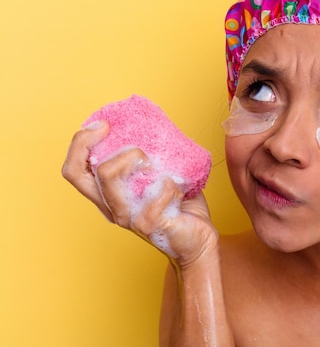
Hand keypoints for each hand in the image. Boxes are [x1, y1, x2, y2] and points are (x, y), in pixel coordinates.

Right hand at [62, 121, 218, 267]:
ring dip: (135, 158)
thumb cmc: (180, 208)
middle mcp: (111, 207)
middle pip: (77, 172)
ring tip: (155, 164)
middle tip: (119, 135)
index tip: (102, 125)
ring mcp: (126, 217)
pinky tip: (179, 190)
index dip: (79, 143)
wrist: (199, 241)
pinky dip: (171, 183)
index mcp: (108, 195)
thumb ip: (151, 157)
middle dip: (92, 143)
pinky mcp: (147, 224)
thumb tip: (155, 124)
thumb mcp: (157, 178)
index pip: (73, 170)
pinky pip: (155, 191)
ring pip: (108, 175)